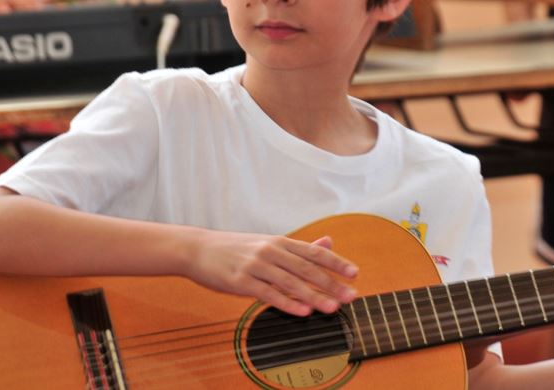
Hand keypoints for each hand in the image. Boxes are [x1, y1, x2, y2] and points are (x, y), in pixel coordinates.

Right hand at [188, 232, 357, 316]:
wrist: (199, 249)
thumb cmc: (237, 248)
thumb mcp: (269, 243)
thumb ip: (299, 247)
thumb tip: (329, 242)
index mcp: (280, 242)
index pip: (314, 252)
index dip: (336, 262)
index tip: (354, 273)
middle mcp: (271, 251)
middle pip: (307, 268)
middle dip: (331, 283)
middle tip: (351, 295)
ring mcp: (256, 265)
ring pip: (290, 282)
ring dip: (314, 296)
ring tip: (333, 308)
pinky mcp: (241, 281)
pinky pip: (268, 294)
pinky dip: (287, 303)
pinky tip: (302, 311)